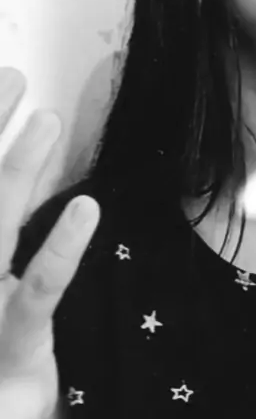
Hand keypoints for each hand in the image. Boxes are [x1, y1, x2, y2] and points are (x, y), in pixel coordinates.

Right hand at [0, 67, 99, 418]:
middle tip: (10, 75)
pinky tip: (85, 209)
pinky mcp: (10, 342)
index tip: (2, 90)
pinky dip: (60, 249)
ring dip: (19, 168)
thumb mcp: (2, 289)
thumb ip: (9, 227)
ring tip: (49, 118)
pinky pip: (37, 289)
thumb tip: (21, 187)